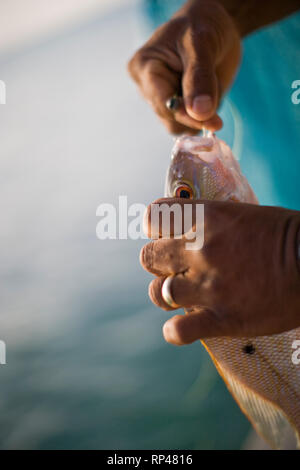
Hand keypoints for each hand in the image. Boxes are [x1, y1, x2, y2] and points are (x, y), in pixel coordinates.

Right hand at [128, 0, 240, 133]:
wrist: (214, 29)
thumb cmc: (203, 26)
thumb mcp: (202, 44)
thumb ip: (200, 78)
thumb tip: (200, 113)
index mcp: (144, 68)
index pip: (162, 103)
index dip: (185, 114)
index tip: (211, 121)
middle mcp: (147, 88)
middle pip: (169, 120)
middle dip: (196, 117)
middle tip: (218, 115)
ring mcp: (161, 101)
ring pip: (179, 127)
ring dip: (200, 118)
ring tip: (212, 90)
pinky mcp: (176, 110)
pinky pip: (190, 126)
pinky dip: (204, 118)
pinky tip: (210, 98)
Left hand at [140, 198, 299, 343]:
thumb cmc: (283, 236)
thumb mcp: (240, 214)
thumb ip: (207, 221)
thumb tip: (184, 227)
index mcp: (206, 218)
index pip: (153, 217)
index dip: (156, 228)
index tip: (166, 235)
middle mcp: (201, 250)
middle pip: (148, 257)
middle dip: (158, 262)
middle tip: (175, 267)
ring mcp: (209, 286)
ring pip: (157, 293)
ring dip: (164, 295)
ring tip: (180, 295)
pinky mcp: (222, 318)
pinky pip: (178, 330)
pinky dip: (175, 331)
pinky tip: (181, 328)